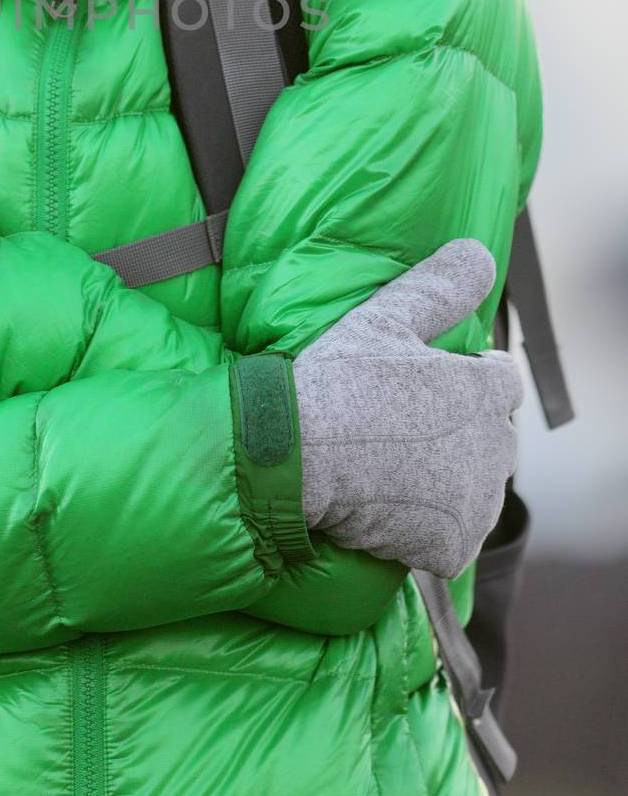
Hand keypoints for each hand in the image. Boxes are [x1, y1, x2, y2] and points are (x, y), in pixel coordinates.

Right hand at [293, 238, 522, 576]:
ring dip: (448, 479)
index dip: (465, 376)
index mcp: (484, 387)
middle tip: (400, 427)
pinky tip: (390, 507)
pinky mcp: (453, 544)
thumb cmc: (338, 380)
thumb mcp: (385, 317)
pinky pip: (453, 535)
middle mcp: (493, 446)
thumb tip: (480, 251)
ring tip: (392, 467)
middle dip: (460, 431)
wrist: (293, 456)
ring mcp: (475, 500)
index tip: (427, 383)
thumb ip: (441, 286)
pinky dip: (429, 527)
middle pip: (493, 436)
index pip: (501, 379)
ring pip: (476, 487)